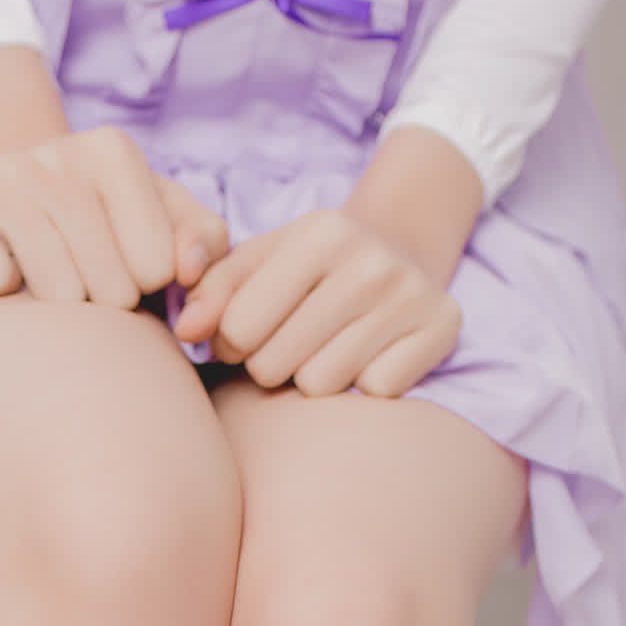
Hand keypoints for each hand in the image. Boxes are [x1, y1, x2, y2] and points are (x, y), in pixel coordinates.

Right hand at [0, 122, 229, 308]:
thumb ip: (203, 242)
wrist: (13, 186)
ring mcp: (5, 175)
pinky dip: (5, 296)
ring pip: (57, 291)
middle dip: (108, 304)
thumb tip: (187, 269)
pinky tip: (10, 270)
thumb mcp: (164, 218)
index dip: (147, 285)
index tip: (130, 267)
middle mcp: (57, 152)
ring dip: (63, 307)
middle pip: (110, 285)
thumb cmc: (105, 218)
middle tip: (91, 283)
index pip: (157, 265)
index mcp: (113, 150)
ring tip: (58, 285)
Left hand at [168, 208, 463, 399]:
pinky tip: (368, 354)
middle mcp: (370, 261)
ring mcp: (409, 296)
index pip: (240, 328)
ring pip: (321, 385)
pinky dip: (363, 384)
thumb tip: (186, 331)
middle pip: (277, 364)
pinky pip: (372, 393)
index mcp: (320, 233)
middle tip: (290, 342)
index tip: (246, 333)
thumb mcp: (260, 261)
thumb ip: (211, 291)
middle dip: (270, 363)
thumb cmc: (311, 266)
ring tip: (327, 347)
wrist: (401, 247)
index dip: (231, 342)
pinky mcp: (439, 330)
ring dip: (313, 377)